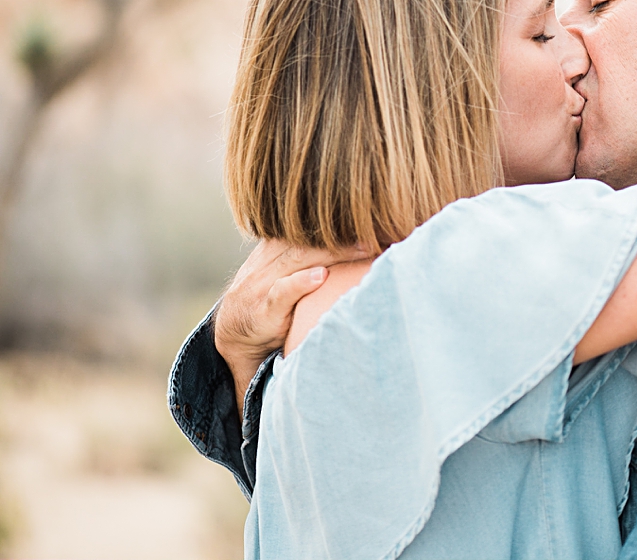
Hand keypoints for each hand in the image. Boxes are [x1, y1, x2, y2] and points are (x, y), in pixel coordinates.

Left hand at [215, 239, 365, 415]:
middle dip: (330, 252)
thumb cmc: (255, 361)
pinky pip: (301, 235)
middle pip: (294, 261)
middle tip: (367, 246)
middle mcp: (256, 287)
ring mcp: (263, 264)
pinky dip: (330, 232)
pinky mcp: (274, 248)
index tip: (319, 276)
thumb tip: (267, 446)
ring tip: (373, 235)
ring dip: (338, 239)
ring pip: (300, 244)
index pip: (274, 297)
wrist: (232, 325)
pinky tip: (360, 223)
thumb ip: (262, 397)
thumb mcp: (256, 380)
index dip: (293, 286)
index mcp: (254, 319)